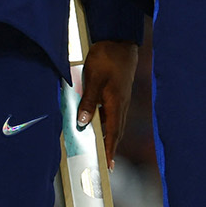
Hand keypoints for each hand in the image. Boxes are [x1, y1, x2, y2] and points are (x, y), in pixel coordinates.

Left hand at [79, 40, 138, 168]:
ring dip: (112, 137)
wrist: (121, 41)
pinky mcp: (120, 92)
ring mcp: (122, 98)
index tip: (108, 165)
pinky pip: (115, 113)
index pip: (113, 132)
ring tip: (106, 150)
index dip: (110, 150)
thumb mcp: (94, 78)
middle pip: (117, 131)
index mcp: (117, 103)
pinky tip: (103, 125)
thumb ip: (89, 101)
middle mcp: (122, 103)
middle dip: (112, 148)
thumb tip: (83, 123)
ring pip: (117, 123)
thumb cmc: (108, 58)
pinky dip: (110, 124)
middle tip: (108, 165)